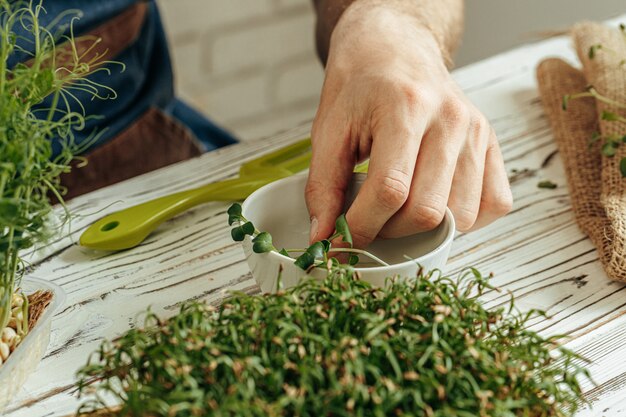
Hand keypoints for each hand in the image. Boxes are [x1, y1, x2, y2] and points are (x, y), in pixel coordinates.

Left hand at [306, 4, 512, 247]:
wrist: (395, 50)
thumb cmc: (360, 85)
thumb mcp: (328, 129)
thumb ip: (323, 186)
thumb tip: (324, 236)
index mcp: (405, 108)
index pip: (390, 190)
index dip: (362, 226)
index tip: (343, 240)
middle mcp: (450, 120)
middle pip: (428, 211)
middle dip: (390, 232)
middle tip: (369, 221)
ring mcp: (477, 132)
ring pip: (461, 217)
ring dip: (425, 230)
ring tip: (400, 209)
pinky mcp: (491, 144)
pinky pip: (494, 204)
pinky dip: (465, 219)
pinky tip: (437, 204)